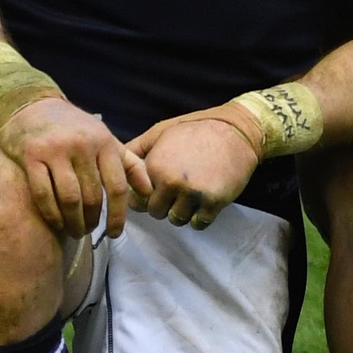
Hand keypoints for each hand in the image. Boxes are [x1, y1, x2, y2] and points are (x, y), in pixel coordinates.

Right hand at [0, 95, 145, 238]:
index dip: (118, 214)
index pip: (117, 186)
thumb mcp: (106, 139)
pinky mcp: (31, 156)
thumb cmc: (74, 127)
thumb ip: (129, 164)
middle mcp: (83, 146)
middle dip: (93, 220)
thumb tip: (149, 191)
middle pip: (92, 195)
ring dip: (74, 221)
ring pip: (69, 197)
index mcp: (105, 142)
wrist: (32, 106)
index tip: (116, 232)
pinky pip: (43, 193)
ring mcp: (56, 151)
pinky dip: (51, 213)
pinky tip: (56, 223)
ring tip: (75, 231)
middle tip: (90, 232)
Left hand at [128, 111, 263, 228]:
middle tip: (178, 193)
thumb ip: (136, 149)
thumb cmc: (197, 128)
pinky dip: (200, 218)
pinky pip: (198, 224)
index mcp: (155, 166)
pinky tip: (204, 203)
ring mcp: (193, 194)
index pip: (137, 199)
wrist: (237, 131)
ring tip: (192, 197)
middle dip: (164, 206)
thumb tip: (115, 164)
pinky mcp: (214, 202)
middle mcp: (171, 182)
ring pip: (177, 220)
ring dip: (182, 213)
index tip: (158, 190)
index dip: (146, 197)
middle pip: (156, 212)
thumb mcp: (160, 132)